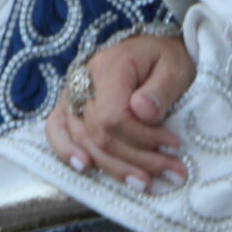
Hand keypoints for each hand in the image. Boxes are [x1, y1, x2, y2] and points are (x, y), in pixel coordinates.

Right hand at [44, 33, 191, 188]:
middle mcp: (84, 80)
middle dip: (137, 160)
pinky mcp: (68, 104)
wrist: (150, 49)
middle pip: (100, 134)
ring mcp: (71, 93)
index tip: (173, 147)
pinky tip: (85, 168)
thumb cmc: (164, 58)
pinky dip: (66, 151)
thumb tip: (144, 113)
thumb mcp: (175, 66)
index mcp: (110, 66)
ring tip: (145, 182)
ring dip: (115, 167)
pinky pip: (55, 130)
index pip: (115, 116)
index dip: (143, 138)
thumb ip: (161, 89)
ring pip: (83, 140)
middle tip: (173, 172)